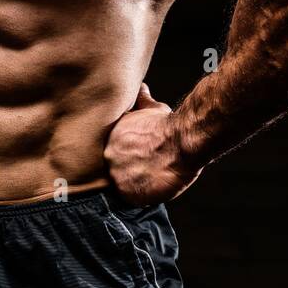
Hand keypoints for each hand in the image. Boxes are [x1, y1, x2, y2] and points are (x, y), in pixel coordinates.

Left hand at [104, 82, 201, 205]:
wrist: (179, 141)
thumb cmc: (166, 125)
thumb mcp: (150, 108)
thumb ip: (141, 101)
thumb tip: (141, 87)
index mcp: (109, 138)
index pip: (111, 152)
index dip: (125, 156)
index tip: (137, 156)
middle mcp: (107, 158)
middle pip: (113, 169)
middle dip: (127, 170)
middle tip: (144, 168)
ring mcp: (116, 177)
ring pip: (122, 184)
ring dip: (134, 183)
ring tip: (150, 178)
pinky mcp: (128, 194)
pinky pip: (131, 199)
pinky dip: (141, 196)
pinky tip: (153, 187)